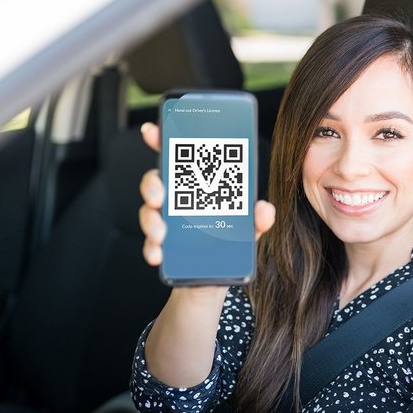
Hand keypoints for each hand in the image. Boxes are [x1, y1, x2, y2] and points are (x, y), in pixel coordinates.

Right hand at [137, 122, 275, 266]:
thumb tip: (264, 208)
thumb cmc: (230, 247)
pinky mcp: (161, 246)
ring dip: (150, 219)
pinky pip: (150, 243)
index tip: (152, 130)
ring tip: (161, 234)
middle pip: (157, 181)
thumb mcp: (249, 231)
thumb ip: (259, 219)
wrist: (216, 282)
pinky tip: (157, 255)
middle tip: (159, 197)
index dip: (164, 141)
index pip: (181, 159)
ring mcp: (167, 222)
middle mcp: (179, 201)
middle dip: (152, 185)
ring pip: (148, 211)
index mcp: (200, 188)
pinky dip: (151, 248)